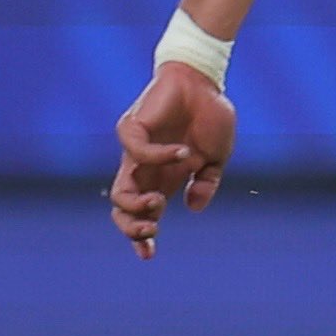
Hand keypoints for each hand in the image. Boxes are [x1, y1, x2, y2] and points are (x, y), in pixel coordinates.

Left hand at [109, 60, 235, 257]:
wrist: (203, 81)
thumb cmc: (209, 116)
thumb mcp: (217, 158)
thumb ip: (206, 184)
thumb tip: (193, 207)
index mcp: (164, 179)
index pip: (142, 215)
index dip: (140, 239)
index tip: (148, 255)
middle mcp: (146, 169)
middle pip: (122, 209)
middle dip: (133, 228)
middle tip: (152, 229)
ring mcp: (138, 151)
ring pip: (119, 190)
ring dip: (136, 205)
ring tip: (159, 202)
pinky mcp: (134, 128)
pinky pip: (137, 152)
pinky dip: (160, 157)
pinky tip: (183, 152)